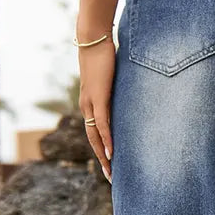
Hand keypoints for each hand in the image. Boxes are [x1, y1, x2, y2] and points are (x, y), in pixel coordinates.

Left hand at [78, 37, 115, 183]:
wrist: (93, 37)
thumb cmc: (103, 53)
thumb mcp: (111, 75)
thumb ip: (116, 86)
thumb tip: (127, 89)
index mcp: (89, 103)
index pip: (95, 132)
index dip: (102, 149)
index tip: (111, 164)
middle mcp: (87, 107)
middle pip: (93, 140)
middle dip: (102, 160)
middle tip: (111, 177)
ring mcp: (91, 104)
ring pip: (95, 137)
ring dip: (103, 155)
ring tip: (111, 171)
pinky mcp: (98, 98)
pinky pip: (101, 125)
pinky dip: (106, 140)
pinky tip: (111, 153)